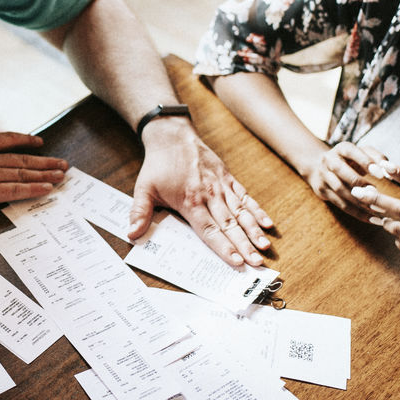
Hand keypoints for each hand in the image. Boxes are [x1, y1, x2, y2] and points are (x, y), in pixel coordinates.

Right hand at [0, 111, 67, 217]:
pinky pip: (15, 191)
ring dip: (45, 175)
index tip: (40, 142)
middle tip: (64, 164)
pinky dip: (33, 189)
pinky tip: (48, 188)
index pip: (8, 140)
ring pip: (23, 174)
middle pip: (22, 160)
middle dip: (45, 161)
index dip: (26, 140)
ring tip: (62, 176)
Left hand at [127, 118, 272, 266]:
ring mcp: (221, 185)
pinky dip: (257, 210)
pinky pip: (245, 196)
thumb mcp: (144, 188)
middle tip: (257, 263)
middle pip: (229, 225)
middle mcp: (209, 194)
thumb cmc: (158, 165)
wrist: (172, 136)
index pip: (209, 230)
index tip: (235, 262)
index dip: (223, 247)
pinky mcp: (227, 177)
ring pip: (241, 212)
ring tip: (265, 247)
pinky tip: (268, 224)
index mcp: (190, 201)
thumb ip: (139, 212)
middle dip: (244, 245)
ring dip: (254, 230)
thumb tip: (132, 234)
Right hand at [303, 141, 387, 220]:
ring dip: (359, 200)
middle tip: (376, 193)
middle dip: (358, 182)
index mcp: (341, 149)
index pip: (351, 152)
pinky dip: (357, 213)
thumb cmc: (351, 160)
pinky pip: (340, 204)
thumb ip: (378, 158)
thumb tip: (389, 170)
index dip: (366, 162)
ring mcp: (323, 176)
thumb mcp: (363, 153)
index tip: (381, 175)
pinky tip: (373, 219)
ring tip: (378, 210)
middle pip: (340, 170)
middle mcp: (329, 160)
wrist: (320, 166)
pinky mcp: (322, 191)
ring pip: (340, 189)